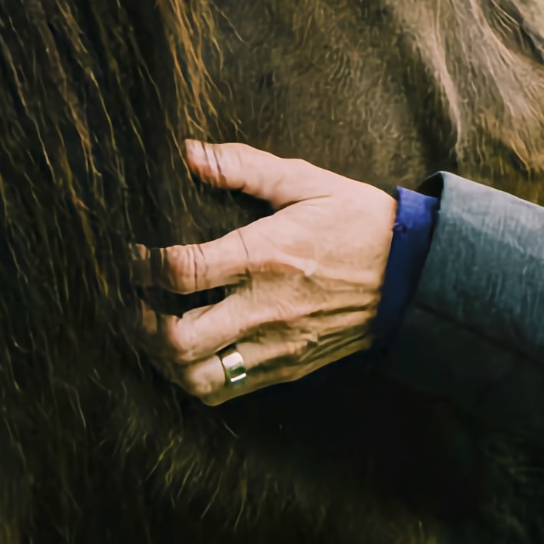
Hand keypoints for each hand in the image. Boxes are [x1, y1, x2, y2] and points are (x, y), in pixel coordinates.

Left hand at [134, 140, 395, 404]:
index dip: (142, 266)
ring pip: (197, 378)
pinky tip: (192, 352)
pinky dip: (196, 377)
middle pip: (178, 339)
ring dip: (163, 359)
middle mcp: (266, 307)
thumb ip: (244, 166)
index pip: (182, 272)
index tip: (133, 256)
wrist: (413, 274)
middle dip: (138, 323)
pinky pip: (228, 390)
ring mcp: (277, 344)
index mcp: (267, 255)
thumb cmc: (358, 221)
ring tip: (155, 332)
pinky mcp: (288, 367)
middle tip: (130, 302)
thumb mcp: (306, 181)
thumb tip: (189, 152)